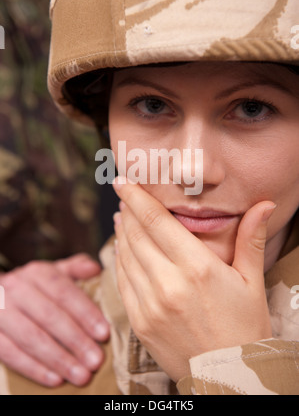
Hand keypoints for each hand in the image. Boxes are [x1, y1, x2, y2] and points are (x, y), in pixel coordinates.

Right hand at [0, 253, 109, 386]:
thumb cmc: (36, 287)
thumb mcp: (54, 272)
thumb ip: (76, 269)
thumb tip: (95, 269)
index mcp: (37, 272)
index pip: (65, 293)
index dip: (85, 313)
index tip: (104, 333)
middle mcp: (17, 288)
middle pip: (50, 316)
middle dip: (75, 340)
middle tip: (96, 360)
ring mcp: (1, 312)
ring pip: (31, 337)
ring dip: (58, 359)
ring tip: (81, 375)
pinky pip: (11, 354)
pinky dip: (34, 368)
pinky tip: (55, 379)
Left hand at [112, 177, 273, 381]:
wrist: (228, 379)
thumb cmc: (244, 327)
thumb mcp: (252, 282)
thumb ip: (251, 239)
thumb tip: (265, 204)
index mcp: (197, 269)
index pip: (156, 221)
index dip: (136, 197)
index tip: (122, 181)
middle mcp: (168, 284)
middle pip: (136, 234)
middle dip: (126, 210)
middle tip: (123, 196)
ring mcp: (149, 305)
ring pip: (125, 256)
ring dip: (121, 233)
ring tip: (122, 218)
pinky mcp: (139, 322)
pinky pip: (122, 282)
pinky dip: (119, 260)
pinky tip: (122, 249)